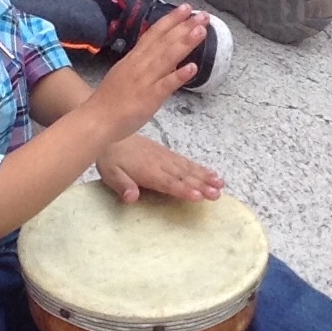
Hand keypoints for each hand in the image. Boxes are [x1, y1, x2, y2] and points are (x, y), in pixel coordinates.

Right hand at [89, 4, 206, 136]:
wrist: (96, 120)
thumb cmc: (109, 100)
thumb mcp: (124, 74)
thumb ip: (142, 65)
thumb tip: (160, 59)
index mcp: (133, 59)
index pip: (153, 34)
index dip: (170, 20)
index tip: (185, 8)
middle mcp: (139, 65)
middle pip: (163, 41)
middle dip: (183, 26)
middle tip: (202, 14)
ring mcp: (145, 80)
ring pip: (167, 58)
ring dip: (184, 43)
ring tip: (201, 31)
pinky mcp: (149, 97)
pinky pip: (166, 85)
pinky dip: (179, 75)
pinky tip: (193, 67)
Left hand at [97, 136, 223, 203]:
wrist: (111, 132)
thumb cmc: (110, 159)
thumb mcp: (110, 174)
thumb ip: (122, 186)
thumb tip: (132, 198)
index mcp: (147, 171)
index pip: (168, 183)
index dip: (183, 190)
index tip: (198, 196)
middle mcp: (160, 165)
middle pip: (183, 177)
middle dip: (201, 186)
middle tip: (217, 194)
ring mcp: (166, 158)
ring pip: (188, 169)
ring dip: (205, 177)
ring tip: (221, 185)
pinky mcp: (167, 154)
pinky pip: (186, 161)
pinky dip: (200, 168)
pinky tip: (212, 173)